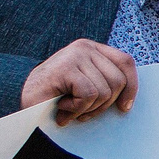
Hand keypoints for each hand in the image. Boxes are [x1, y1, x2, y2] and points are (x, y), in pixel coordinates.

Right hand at [21, 40, 136, 125]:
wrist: (27, 103)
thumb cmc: (58, 97)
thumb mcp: (89, 86)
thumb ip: (108, 83)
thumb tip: (131, 97)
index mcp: (93, 49)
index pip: (126, 62)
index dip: (132, 87)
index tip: (124, 107)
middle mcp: (84, 47)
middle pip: (118, 81)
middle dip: (105, 105)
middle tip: (84, 111)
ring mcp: (74, 55)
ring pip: (104, 91)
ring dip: (88, 108)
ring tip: (70, 108)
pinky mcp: (66, 67)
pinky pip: (89, 95)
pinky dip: (77, 108)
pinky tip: (62, 106)